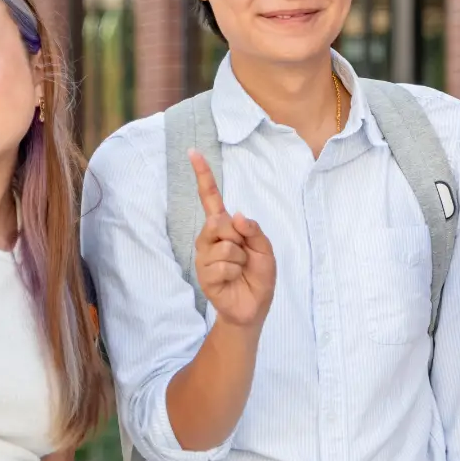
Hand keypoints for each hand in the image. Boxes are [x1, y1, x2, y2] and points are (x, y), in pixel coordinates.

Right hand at [188, 149, 275, 328]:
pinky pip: (223, 265)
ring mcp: (204, 257)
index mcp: (224, 227)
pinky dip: (235, 272)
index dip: (203, 176)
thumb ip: (254, 230)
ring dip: (240, 258)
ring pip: (224, 245)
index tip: (193, 153)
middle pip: (218, 221)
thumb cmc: (258, 275)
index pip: (210, 198)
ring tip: (240, 270)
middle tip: (244, 254)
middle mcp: (209, 238)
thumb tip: (235, 215)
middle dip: (238, 237)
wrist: (254, 307)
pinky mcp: (204, 275)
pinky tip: (233, 280)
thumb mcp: (265, 249)